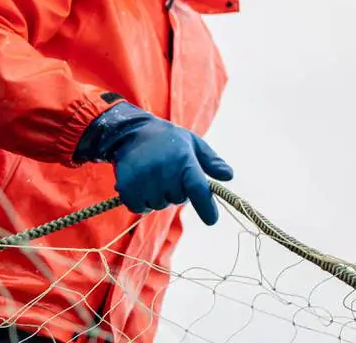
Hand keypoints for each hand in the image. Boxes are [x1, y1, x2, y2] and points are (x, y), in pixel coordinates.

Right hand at [77, 102, 233, 224]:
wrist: (133, 134)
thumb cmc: (170, 140)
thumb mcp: (194, 144)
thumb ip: (212, 162)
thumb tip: (228, 176)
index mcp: (185, 160)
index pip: (198, 189)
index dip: (206, 207)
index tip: (212, 221)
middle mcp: (165, 171)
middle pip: (178, 200)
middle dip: (176, 191)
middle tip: (169, 172)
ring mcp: (145, 180)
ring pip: (158, 206)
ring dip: (159, 196)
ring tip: (154, 175)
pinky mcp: (127, 188)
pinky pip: (139, 209)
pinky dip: (141, 202)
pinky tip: (141, 184)